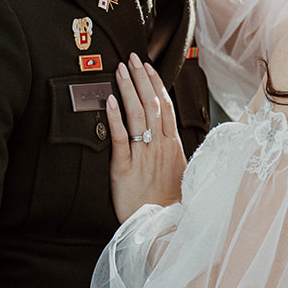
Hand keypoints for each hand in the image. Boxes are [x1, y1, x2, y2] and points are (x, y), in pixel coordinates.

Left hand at [106, 56, 185, 221]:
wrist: (164, 230)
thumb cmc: (168, 205)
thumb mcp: (177, 173)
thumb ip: (171, 151)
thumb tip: (165, 133)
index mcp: (173, 146)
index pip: (165, 106)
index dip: (156, 84)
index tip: (148, 66)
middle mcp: (159, 147)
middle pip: (152, 104)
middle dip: (141, 78)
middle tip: (132, 57)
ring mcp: (143, 156)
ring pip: (137, 115)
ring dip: (129, 89)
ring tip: (120, 69)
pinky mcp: (125, 168)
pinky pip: (121, 138)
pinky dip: (115, 117)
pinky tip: (110, 100)